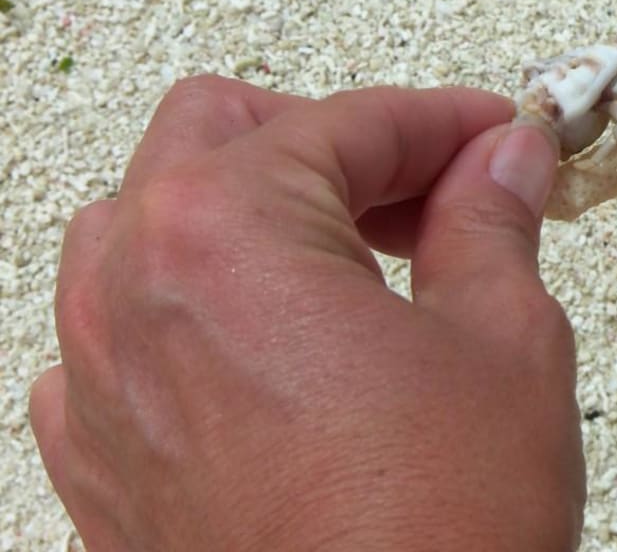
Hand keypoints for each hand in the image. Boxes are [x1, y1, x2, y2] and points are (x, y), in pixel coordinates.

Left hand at [29, 77, 583, 550]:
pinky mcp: (104, 457)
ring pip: (154, 218)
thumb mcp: (504, 341)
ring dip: (259, 209)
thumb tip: (500, 161)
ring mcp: (100, 380)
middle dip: (335, 140)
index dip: (439, 118)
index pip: (345, 121)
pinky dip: (202, 303)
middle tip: (427, 186)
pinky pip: (122, 330)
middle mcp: (132, 294)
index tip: (491, 136)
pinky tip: (277, 342)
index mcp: (222, 234)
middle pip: (221, 134)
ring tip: (353, 255)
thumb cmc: (436, 540)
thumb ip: (490, 221)